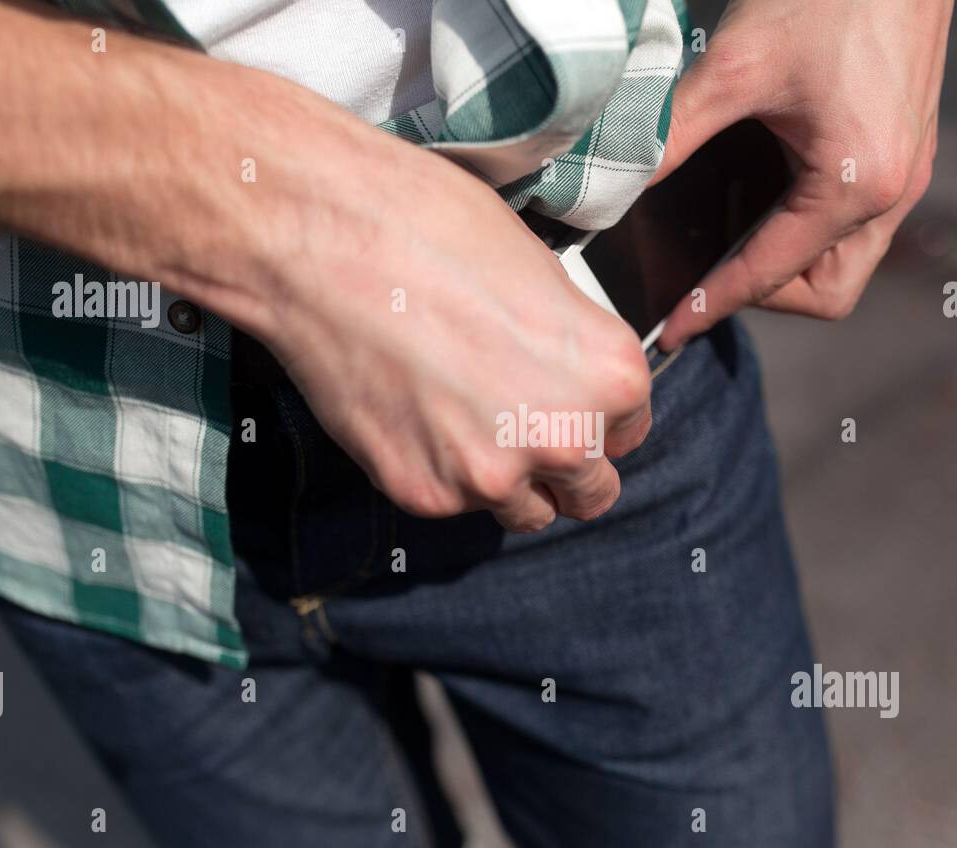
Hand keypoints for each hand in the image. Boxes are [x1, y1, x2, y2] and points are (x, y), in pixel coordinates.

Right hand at [0, 0, 651, 533]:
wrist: (322, 239)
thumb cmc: (431, 226)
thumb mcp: (538, 274)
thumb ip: (568, 347)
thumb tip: (562, 374)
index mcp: (610, 376)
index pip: (634, 429)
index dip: (602, 417)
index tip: (569, 402)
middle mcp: (563, 438)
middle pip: (590, 492)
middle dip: (566, 467)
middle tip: (525, 428)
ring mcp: (489, 476)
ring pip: (523, 512)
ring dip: (507, 481)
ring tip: (463, 423)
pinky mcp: (421, 493)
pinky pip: (452, 505)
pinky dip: (440, 473)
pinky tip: (411, 417)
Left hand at [653, 0, 952, 349]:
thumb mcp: (735, 68)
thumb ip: (672, 137)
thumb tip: (618, 184)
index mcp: (856, 183)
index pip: (771, 274)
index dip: (713, 304)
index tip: (672, 328)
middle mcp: (894, 190)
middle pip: (828, 293)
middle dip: (765, 294)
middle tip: (709, 270)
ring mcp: (907, 170)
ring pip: (848, 262)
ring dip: (789, 262)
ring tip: (731, 230)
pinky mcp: (907, 147)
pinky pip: (859, 220)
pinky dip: (808, 225)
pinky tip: (763, 187)